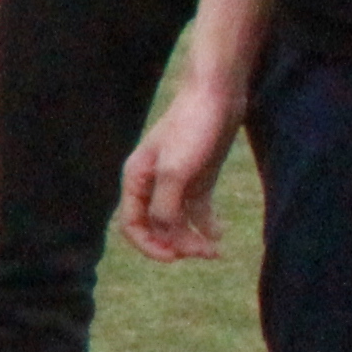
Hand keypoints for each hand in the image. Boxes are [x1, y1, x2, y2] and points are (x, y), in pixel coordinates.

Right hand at [118, 80, 240, 261]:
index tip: (174, 258)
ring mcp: (175, 180)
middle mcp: (151, 183)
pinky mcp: (198, 176)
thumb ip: (165, 206)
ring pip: (178, 220)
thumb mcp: (175, 171)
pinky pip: (196, 209)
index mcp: (136, 179)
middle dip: (177, 243)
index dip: (150, 246)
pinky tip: (219, 233)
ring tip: (215, 249)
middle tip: (204, 253)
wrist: (217, 93)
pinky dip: (206, 224)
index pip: (132, 225)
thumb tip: (165, 234)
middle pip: (157, 227)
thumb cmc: (191, 127)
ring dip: (193, 238)